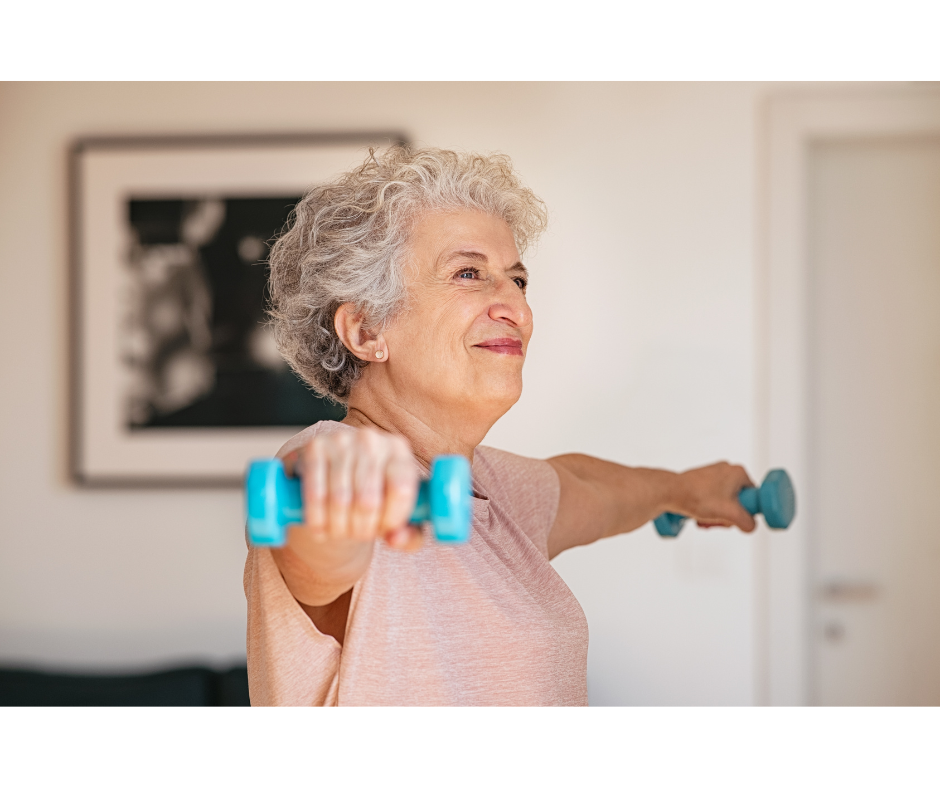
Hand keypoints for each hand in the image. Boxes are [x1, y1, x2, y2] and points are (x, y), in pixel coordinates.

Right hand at [281, 427, 421, 551]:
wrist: (335, 473)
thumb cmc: (375, 496)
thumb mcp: (398, 513)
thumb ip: (409, 534)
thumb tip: (397, 539)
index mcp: (399, 450)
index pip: (401, 489)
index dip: (392, 519)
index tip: (385, 531)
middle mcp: (372, 440)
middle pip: (368, 500)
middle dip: (362, 529)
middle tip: (359, 536)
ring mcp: (342, 440)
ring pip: (340, 500)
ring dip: (339, 528)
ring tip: (340, 534)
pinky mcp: (315, 447)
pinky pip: (315, 493)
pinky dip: (316, 519)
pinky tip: (319, 530)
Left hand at [672, 461, 756, 532]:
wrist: (670, 492)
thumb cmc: (697, 497)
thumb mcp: (730, 514)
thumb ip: (748, 522)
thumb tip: (749, 525)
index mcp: (739, 472)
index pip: (753, 497)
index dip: (745, 511)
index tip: (733, 516)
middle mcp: (727, 470)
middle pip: (737, 501)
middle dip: (727, 515)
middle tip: (718, 519)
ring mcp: (713, 474)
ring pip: (724, 502)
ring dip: (716, 514)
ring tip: (705, 518)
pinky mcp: (702, 480)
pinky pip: (712, 499)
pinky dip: (707, 509)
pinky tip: (699, 515)